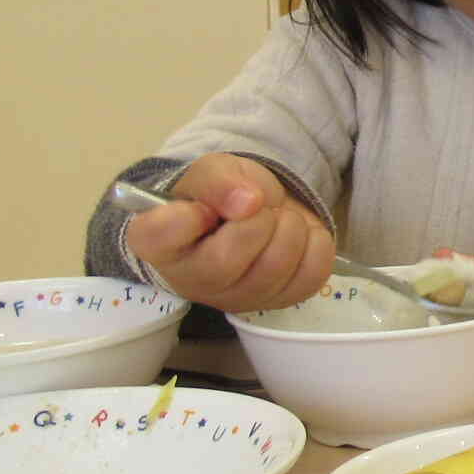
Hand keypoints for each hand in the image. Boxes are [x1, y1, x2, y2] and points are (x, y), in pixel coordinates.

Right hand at [121, 154, 332, 312]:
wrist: (252, 215)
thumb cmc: (219, 197)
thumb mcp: (212, 172)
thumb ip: (219, 181)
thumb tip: (248, 202)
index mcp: (158, 243)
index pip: (158, 237)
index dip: (185, 218)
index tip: (202, 208)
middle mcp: (191, 281)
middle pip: (225, 260)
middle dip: (256, 220)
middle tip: (258, 207)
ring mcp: (237, 299)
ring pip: (275, 267)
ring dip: (290, 227)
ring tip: (278, 218)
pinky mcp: (279, 301)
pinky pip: (312, 274)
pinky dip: (315, 243)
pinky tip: (299, 235)